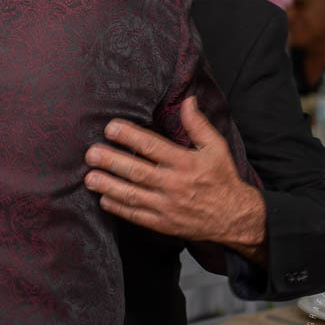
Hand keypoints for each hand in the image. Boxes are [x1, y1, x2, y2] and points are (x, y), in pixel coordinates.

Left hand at [83, 96, 266, 261]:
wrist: (235, 218)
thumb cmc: (222, 178)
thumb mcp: (216, 148)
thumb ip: (198, 125)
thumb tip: (187, 100)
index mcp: (185, 163)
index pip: (152, 146)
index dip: (129, 136)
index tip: (110, 128)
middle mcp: (174, 184)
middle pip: (137, 172)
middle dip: (112, 161)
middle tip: (91, 153)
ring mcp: (167, 206)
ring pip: (132, 195)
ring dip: (109, 186)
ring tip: (89, 178)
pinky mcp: (164, 224)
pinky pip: (137, 216)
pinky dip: (119, 209)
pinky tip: (103, 199)